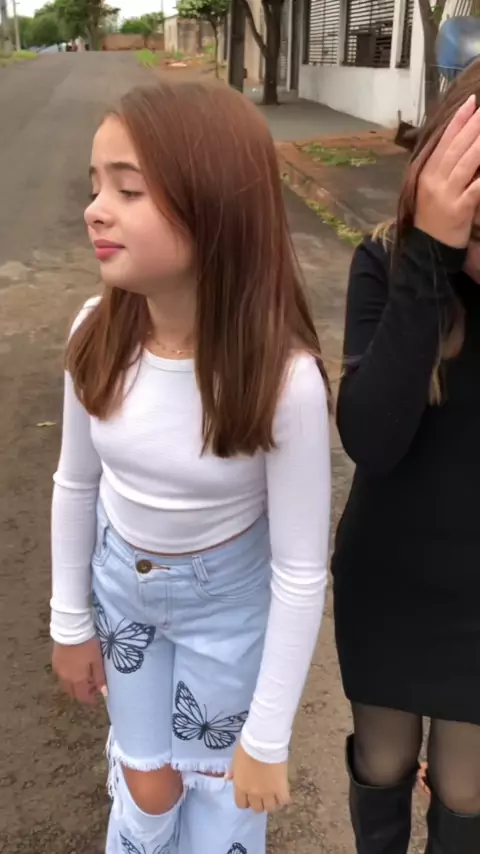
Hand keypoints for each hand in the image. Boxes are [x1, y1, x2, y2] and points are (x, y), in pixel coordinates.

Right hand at [52, 637, 106, 704]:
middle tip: (91, 686)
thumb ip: (100, 678)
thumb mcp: (97, 660)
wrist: (71, 629)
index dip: (89, 699)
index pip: (82, 696)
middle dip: (81, 693)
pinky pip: (61, 675)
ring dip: (74, 685)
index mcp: (77, 680)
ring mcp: (58, 671)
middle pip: (72, 693)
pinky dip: (68, 677)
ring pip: (65, 685)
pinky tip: (74, 669)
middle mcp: (65, 679)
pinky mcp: (54, 662)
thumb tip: (104, 693)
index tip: (96, 697)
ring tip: (83, 677)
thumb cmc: (88, 645)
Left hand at [228, 743, 290, 812]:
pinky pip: (284, 801)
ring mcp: (268, 793)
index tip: (249, 796)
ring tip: (274, 794)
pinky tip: (283, 792)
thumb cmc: (247, 748)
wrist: (263, 743)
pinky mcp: (281, 788)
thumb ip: (233, 772)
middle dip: (259, 802)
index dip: (246, 801)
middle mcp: (253, 794)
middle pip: (257, 808)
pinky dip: (283, 798)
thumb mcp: (235, 759)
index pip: (241, 804)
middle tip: (263, 794)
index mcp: (241, 787)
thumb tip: (228, 778)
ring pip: (270, 808)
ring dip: (271, 802)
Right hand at [414, 94, 479, 247]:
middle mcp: (434, 181)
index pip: (444, 142)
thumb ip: (443, 168)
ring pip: (466, 163)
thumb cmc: (433, 219)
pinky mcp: (459, 210)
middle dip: (474, 126)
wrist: (427, 250)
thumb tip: (461, 145)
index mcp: (426, 173)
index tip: (472, 102)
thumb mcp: (432, 190)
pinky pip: (477, 188)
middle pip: (456, 148)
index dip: (458, 121)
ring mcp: (446, 195)